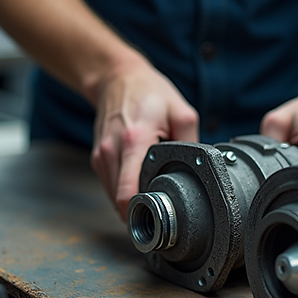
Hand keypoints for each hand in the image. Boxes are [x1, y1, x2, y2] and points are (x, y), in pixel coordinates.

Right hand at [90, 59, 198, 218]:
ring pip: (112, 197)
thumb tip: (201, 168)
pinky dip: (123, 190)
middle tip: (162, 212)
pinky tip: (139, 181)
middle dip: (140, 210)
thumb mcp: (181, 111)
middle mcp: (112, 150)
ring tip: (152, 193)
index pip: (127, 191)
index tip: (160, 219)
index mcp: (135, 139)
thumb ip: (192, 142)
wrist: (117, 78)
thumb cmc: (149, 92)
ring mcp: (101, 155)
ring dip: (131, 201)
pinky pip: (110, 186)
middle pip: (119, 201)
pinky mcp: (97, 158)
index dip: (143, 211)